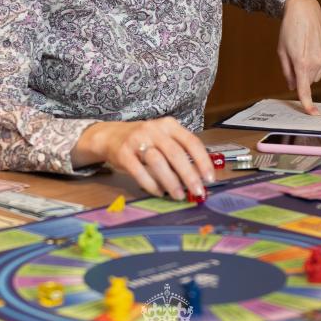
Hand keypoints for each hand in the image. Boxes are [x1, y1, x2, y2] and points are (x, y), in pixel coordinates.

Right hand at [73, 118, 215, 199]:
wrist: (111, 135)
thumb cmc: (143, 139)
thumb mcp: (163, 137)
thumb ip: (179, 151)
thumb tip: (199, 176)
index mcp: (169, 125)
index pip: (191, 141)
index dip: (202, 160)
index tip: (209, 178)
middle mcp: (154, 129)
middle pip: (176, 153)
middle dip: (189, 175)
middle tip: (198, 192)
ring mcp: (137, 140)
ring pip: (158, 162)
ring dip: (171, 182)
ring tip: (179, 195)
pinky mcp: (123, 153)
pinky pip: (140, 171)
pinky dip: (151, 185)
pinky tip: (159, 192)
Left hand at [277, 0, 320, 114]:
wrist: (303, 9)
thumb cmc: (288, 30)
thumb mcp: (281, 51)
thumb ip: (287, 72)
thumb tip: (294, 86)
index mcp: (302, 63)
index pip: (305, 89)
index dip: (307, 103)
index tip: (313, 114)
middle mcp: (317, 61)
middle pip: (309, 80)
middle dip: (302, 75)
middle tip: (295, 58)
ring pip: (318, 72)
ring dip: (311, 67)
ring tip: (303, 48)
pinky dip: (318, 57)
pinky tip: (312, 43)